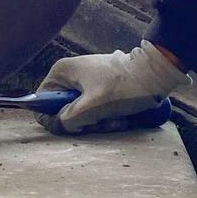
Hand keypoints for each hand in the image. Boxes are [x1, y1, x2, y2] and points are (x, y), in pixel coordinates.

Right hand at [37, 40, 185, 133]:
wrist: (154, 74)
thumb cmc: (123, 87)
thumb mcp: (92, 107)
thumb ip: (68, 119)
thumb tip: (58, 125)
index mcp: (62, 72)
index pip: (41, 102)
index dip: (55, 118)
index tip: (75, 124)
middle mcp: (70, 74)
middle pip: (63, 109)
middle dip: (83, 122)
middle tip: (100, 123)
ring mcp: (86, 80)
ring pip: (81, 112)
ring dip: (97, 123)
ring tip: (115, 121)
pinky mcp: (100, 87)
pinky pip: (95, 108)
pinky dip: (106, 117)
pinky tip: (120, 119)